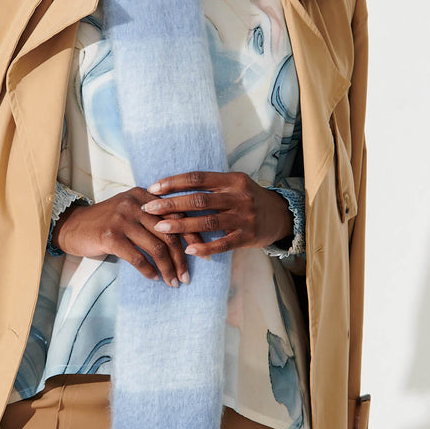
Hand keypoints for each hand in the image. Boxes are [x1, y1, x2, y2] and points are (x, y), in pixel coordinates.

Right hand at [52, 188, 203, 285]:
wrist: (73, 226)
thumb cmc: (107, 223)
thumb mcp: (131, 211)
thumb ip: (153, 218)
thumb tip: (185, 240)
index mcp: (144, 195)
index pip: (176, 214)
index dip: (192, 235)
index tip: (203, 254)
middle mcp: (135, 203)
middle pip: (169, 233)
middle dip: (181, 258)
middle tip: (187, 276)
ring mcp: (122, 219)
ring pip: (156, 247)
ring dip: (167, 269)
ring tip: (173, 282)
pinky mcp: (111, 236)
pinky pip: (137, 258)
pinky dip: (148, 271)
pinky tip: (154, 278)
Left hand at [140, 171, 292, 256]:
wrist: (280, 215)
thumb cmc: (247, 198)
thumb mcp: (233, 184)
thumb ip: (210, 185)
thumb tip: (172, 187)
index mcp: (232, 180)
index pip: (198, 178)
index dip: (174, 183)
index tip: (153, 188)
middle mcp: (238, 196)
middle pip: (199, 200)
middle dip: (171, 204)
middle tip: (149, 208)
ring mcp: (244, 217)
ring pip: (208, 221)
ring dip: (182, 225)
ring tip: (160, 228)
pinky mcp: (248, 237)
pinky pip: (223, 244)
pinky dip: (205, 248)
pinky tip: (188, 250)